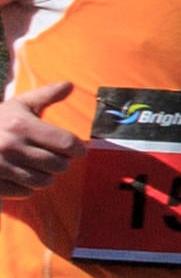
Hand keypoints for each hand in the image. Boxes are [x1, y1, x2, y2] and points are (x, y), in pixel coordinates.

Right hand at [0, 79, 75, 197]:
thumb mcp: (17, 106)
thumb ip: (44, 96)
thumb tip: (69, 85)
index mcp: (21, 126)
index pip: (67, 143)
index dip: (77, 149)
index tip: (76, 150)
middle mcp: (11, 147)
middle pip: (59, 165)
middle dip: (60, 162)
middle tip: (53, 158)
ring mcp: (1, 167)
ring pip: (44, 182)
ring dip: (44, 176)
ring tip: (35, 167)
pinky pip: (25, 192)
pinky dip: (25, 187)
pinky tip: (18, 175)